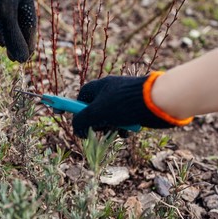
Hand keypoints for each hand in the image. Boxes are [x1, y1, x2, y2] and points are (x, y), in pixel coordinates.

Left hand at [0, 0, 36, 62]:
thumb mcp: (6, 18)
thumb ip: (15, 39)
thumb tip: (23, 59)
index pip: (29, 22)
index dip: (28, 41)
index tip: (25, 57)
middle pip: (17, 21)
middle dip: (14, 39)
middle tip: (12, 57)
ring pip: (4, 18)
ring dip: (4, 33)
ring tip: (1, 45)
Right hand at [72, 72, 192, 137]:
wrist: (158, 101)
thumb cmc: (124, 103)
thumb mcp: (97, 112)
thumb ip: (82, 121)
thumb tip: (77, 131)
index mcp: (99, 87)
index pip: (79, 97)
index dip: (71, 107)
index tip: (59, 113)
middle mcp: (110, 92)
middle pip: (93, 110)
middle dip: (95, 122)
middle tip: (98, 128)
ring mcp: (122, 100)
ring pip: (108, 118)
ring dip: (109, 127)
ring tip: (116, 130)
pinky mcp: (134, 108)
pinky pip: (122, 121)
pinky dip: (122, 128)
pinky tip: (127, 131)